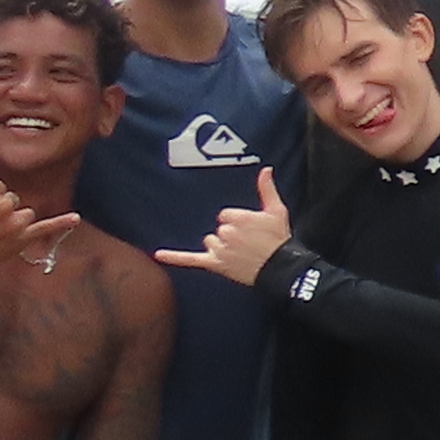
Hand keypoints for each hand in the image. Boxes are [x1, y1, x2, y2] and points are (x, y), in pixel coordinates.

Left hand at [162, 167, 294, 286]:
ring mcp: (220, 249)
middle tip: (249, 244)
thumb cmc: (279, 240)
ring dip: (221, 247)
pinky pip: (191, 259)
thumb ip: (267, 189)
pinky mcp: (216, 264)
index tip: (252, 230)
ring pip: (210, 242)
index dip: (239, 222)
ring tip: (240, 254)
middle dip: (231, 235)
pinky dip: (174, 257)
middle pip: (219, 229)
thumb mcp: (277, 211)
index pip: (226, 215)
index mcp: (239, 217)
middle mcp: (227, 233)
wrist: (281, 269)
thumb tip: (266, 170)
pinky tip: (158, 255)